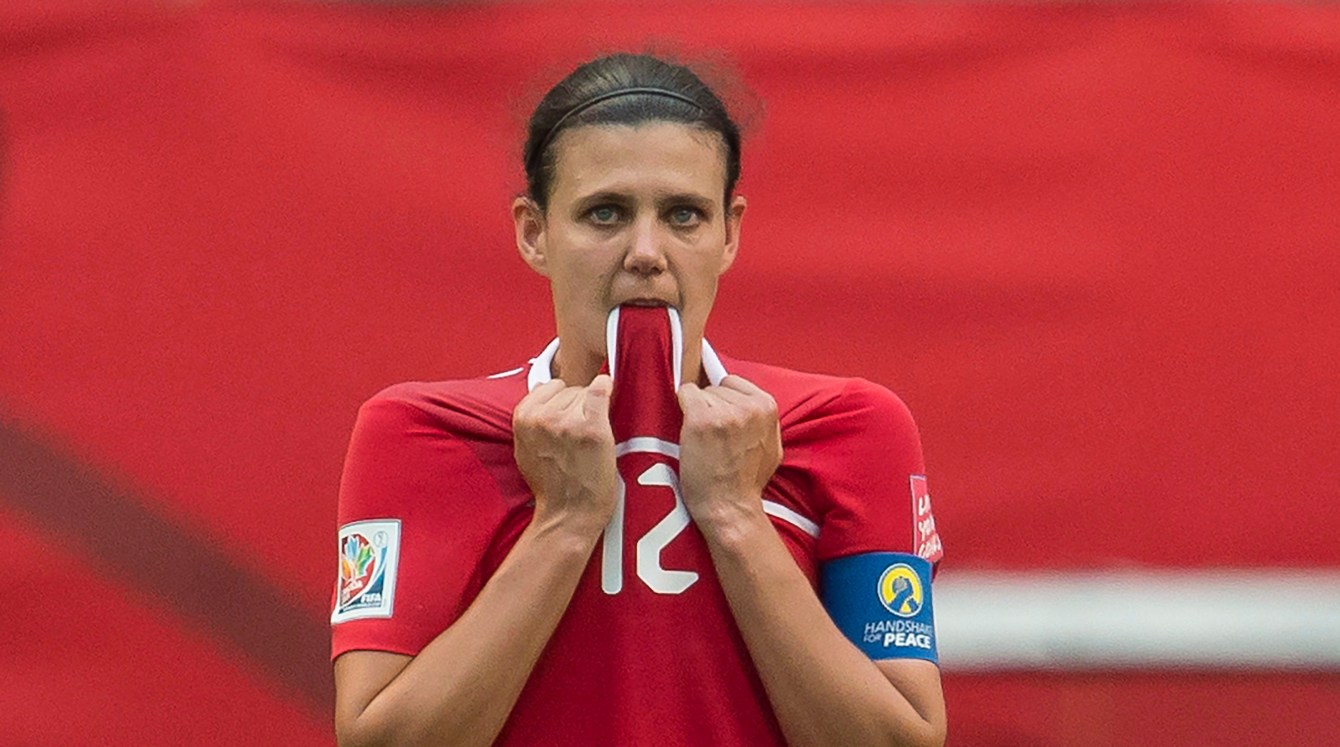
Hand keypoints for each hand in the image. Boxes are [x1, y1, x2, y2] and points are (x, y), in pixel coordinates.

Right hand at [512, 375, 618, 540]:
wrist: (569, 513)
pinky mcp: (592, 428)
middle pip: (571, 390)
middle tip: (577, 437)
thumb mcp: (525, 447)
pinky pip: (601, 390)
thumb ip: (531, 418)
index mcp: (523, 418)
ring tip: (587, 440)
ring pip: (587, 393)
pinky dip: (606, 389)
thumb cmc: (551, 485)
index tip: (566, 420)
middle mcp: (542, 417)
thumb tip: (542, 386)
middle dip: (577, 407)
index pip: (550, 386)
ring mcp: (567, 422)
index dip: (562, 402)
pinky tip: (608, 391)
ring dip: (592, 411)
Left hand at [676, 375, 781, 533]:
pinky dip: (682, 407)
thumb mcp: (771, 444)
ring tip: (705, 441)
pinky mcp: (701, 419)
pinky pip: (685, 394)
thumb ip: (761, 419)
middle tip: (714, 437)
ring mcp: (724, 412)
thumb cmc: (747, 482)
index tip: (722, 420)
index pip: (734, 383)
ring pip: (700, 393)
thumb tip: (746, 398)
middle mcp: (748, 406)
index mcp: (767, 407)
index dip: (725, 401)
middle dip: (712, 406)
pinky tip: (690, 431)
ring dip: (697, 412)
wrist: (729, 507)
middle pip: (716, 387)